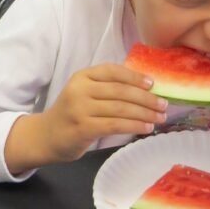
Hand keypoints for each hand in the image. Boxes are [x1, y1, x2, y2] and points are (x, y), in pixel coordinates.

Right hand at [5, 64, 166, 173]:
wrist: (46, 136)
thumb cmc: (71, 115)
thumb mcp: (84, 94)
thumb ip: (107, 89)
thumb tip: (145, 91)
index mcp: (82, 77)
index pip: (113, 71)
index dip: (135, 77)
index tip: (153, 84)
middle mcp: (80, 90)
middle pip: (121, 91)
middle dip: (147, 99)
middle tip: (163, 105)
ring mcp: (80, 109)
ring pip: (121, 108)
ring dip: (145, 114)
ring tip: (159, 118)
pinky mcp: (83, 128)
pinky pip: (115, 125)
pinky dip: (134, 126)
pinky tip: (146, 128)